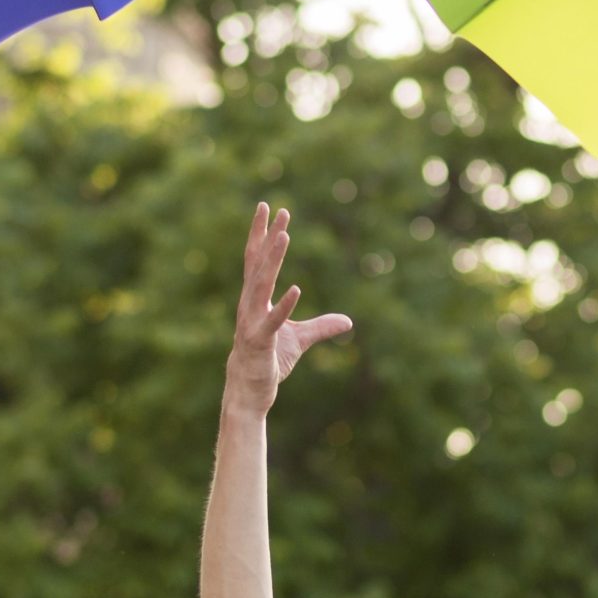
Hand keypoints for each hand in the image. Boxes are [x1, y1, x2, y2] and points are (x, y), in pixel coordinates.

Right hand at [225, 204, 352, 409]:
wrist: (250, 390)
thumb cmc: (268, 360)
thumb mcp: (299, 339)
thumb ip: (321, 327)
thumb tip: (348, 321)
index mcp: (255, 299)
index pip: (258, 260)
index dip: (263, 234)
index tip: (269, 208)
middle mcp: (249, 305)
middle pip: (258, 264)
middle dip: (268, 236)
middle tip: (277, 209)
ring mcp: (251, 322)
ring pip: (261, 285)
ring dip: (273, 260)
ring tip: (284, 236)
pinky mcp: (260, 341)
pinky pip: (273, 320)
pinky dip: (285, 305)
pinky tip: (297, 289)